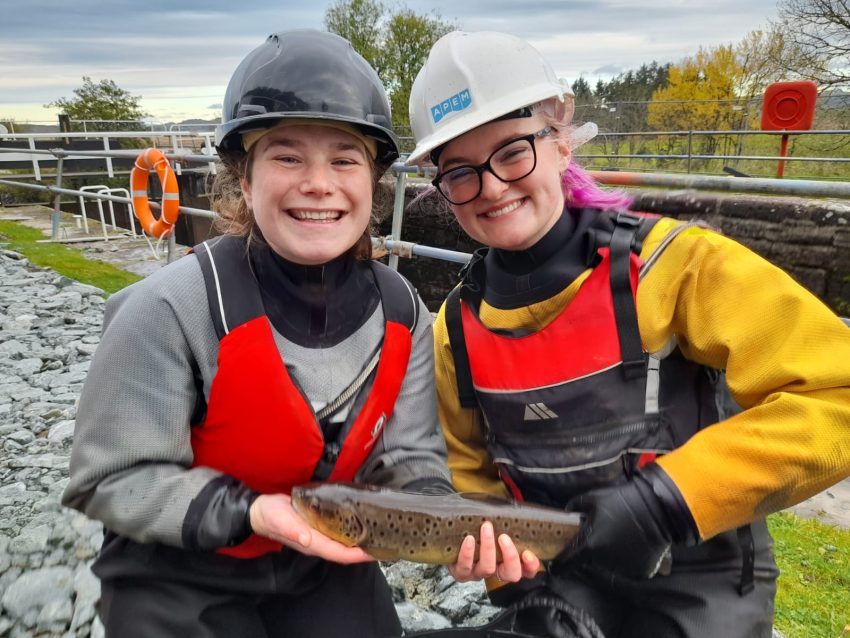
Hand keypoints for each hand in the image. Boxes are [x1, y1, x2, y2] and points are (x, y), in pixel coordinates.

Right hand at [249, 494, 373, 563]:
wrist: (260, 512)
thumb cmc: (270, 516)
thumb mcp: (279, 520)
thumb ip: (292, 529)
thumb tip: (307, 539)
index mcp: (311, 543)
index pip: (339, 554)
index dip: (357, 555)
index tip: (374, 552)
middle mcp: (317, 543)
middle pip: (345, 552)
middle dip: (364, 551)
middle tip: (385, 544)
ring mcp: (317, 537)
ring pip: (343, 545)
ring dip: (360, 543)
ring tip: (378, 536)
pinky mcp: (317, 529)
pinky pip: (338, 535)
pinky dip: (351, 533)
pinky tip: (360, 527)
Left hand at [448, 521, 540, 582]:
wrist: (452, 530)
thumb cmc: (479, 525)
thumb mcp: (497, 522)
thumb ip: (507, 521)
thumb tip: (515, 508)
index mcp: (509, 561)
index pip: (527, 569)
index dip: (531, 565)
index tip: (528, 553)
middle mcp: (496, 570)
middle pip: (511, 574)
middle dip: (510, 556)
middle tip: (504, 537)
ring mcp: (479, 573)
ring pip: (488, 569)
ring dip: (488, 548)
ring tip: (486, 528)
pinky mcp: (462, 573)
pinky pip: (465, 568)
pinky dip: (467, 554)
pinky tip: (468, 540)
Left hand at [559, 473, 673, 578]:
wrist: (657, 507)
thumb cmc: (622, 501)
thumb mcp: (592, 498)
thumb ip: (574, 506)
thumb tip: (566, 511)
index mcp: (590, 545)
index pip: (567, 563)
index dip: (560, 564)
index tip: (556, 564)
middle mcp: (604, 561)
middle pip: (590, 561)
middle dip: (591, 551)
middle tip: (600, 534)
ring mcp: (623, 567)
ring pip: (609, 564)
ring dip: (609, 554)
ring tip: (618, 535)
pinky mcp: (640, 571)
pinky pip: (627, 566)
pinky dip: (627, 557)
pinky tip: (631, 542)